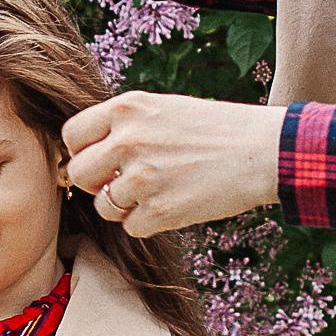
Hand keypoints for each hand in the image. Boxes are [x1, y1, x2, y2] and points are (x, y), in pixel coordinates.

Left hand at [62, 90, 282, 235]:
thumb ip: (125, 125)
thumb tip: (90, 152)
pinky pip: (131, 227)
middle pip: (78, 174)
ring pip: (103, 206)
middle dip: (96, 184)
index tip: (100, 161)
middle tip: (121, 183)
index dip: (83, 152)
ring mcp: (142, 177)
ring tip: (156, 193)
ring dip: (124, 207)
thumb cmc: (216, 129)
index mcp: (127, 108)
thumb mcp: (164, 108)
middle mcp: (128, 140)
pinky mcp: (160, 211)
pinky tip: (172, 205)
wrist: (263, 151)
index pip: (72, 135)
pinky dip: (148, 223)